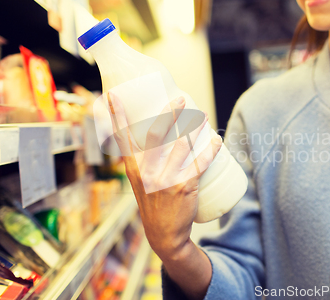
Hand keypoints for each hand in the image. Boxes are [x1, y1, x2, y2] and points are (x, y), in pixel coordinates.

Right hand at [107, 92, 222, 260]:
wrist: (164, 235)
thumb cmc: (153, 204)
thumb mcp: (140, 183)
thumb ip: (142, 161)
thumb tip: (155, 135)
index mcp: (133, 168)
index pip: (122, 138)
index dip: (117, 115)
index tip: (113, 94)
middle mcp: (147, 172)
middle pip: (157, 134)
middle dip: (170, 112)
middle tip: (182, 99)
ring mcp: (165, 179)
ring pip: (182, 145)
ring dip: (195, 126)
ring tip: (203, 116)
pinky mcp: (184, 187)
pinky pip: (201, 163)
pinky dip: (211, 149)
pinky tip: (216, 140)